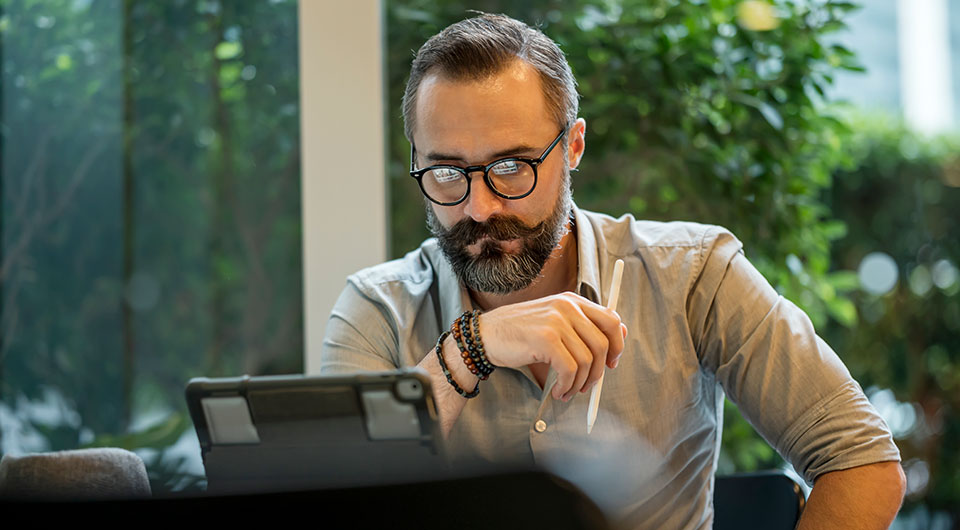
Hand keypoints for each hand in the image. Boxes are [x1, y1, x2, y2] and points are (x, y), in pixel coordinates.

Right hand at [478, 292, 626, 400]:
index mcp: (572, 300)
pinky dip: (567, 385)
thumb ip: (580, 328)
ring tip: (568, 391)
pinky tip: (558, 391)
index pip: (612, 319)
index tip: (611, 363)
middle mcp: (567, 306)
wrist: (485, 335)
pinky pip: (570, 369)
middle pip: (603, 343)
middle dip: (599, 371)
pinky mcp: (546, 339)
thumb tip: (615, 345)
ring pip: (587, 360)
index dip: (617, 344)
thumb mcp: (553, 322)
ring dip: (580, 383)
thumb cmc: (519, 333)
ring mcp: (556, 321)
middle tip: (588, 385)